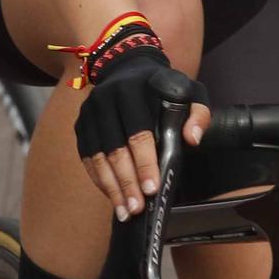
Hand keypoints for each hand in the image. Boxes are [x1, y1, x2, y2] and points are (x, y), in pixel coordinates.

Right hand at [74, 49, 210, 220]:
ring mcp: (89, 113)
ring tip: (124, 211)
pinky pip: (87, 157)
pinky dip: (99, 179)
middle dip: (126, 181)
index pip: (138, 132)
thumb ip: (198, 113)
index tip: (152, 188)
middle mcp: (105, 100)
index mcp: (132, 90)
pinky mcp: (81, 125)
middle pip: (114, 148)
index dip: (145, 162)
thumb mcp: (189, 90)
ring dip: (111, 187)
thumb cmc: (163, 85)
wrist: (126, 67)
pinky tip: (112, 197)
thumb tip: (193, 140)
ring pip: (97, 157)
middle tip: (137, 208)